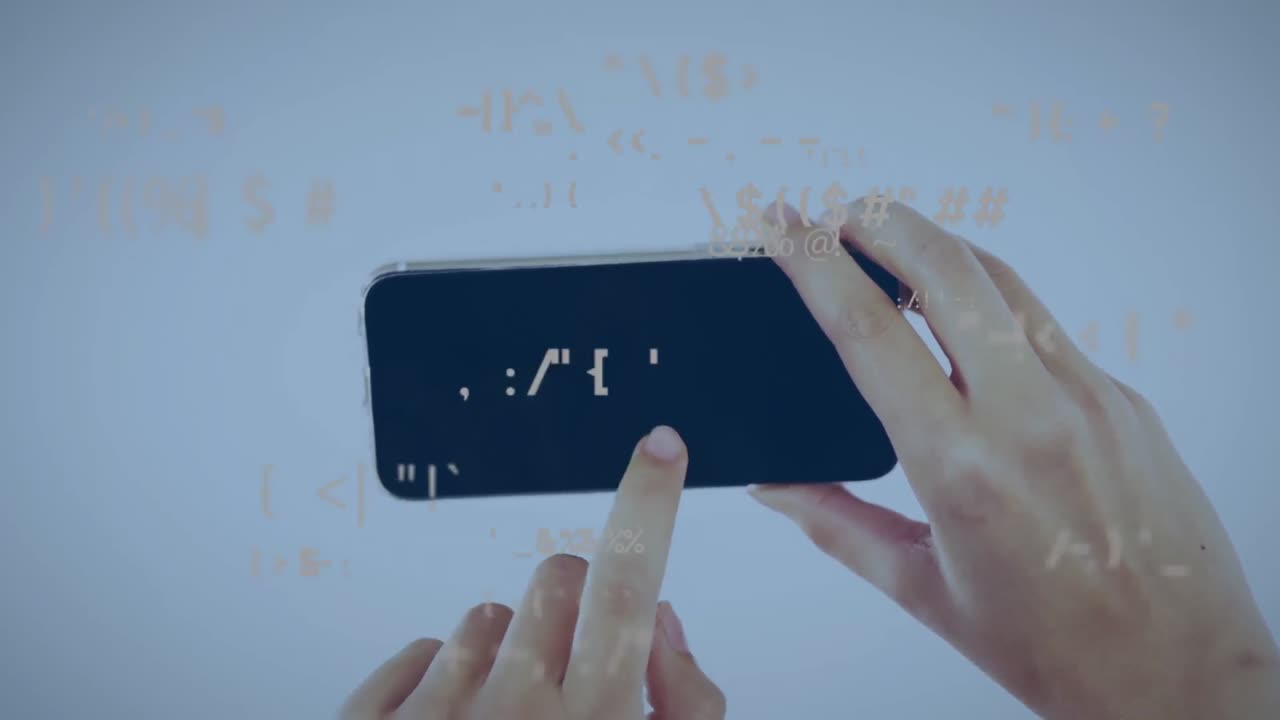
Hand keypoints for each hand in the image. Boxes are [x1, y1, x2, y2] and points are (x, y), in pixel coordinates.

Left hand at [340, 426, 724, 719]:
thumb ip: (685, 707)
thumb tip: (660, 623)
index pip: (629, 581)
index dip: (650, 503)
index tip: (660, 450)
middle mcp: (509, 709)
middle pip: (559, 576)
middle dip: (579, 603)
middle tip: (577, 668)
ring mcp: (431, 716)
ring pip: (485, 617)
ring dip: (510, 653)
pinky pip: (416, 653)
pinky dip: (442, 683)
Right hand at [750, 200, 1279, 718]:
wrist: (1179, 675)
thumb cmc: (1056, 648)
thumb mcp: (923, 589)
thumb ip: (836, 525)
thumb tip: (776, 488)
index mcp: (961, 467)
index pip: (868, 331)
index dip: (813, 264)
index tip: (785, 226)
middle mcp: (1028, 417)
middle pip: (946, 269)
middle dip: (882, 221)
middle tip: (839, 212)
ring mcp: (1088, 399)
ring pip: (1003, 282)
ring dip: (939, 248)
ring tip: (894, 246)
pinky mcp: (1124, 401)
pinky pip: (1045, 328)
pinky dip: (993, 304)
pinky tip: (966, 324)